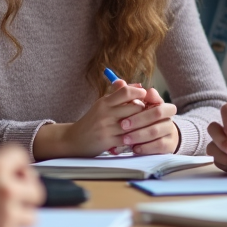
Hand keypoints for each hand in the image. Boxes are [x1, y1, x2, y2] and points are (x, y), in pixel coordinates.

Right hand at [0, 146, 43, 226]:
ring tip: (0, 211)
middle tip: (9, 190)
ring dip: (18, 212)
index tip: (8, 168)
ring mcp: (5, 219)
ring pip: (30, 215)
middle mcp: (4, 192)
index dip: (14, 161)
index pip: (20, 157)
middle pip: (34, 189)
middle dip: (23, 188)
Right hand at [33, 80, 150, 158]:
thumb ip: (118, 94)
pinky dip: (138, 138)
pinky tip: (143, 137)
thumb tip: (138, 85)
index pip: (126, 91)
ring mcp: (107, 127)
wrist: (74, 139)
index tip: (146, 96)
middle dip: (146, 109)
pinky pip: (129, 139)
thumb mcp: (102, 104)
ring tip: (150, 124)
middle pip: (135, 107)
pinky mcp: (108, 141)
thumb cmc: (92, 121)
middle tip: (152, 112)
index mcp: (105, 102)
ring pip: (135, 124)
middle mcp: (106, 113)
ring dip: (145, 124)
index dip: (139, 93)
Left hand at [117, 87, 178, 154]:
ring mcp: (170, 131)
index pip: (157, 99)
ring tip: (125, 139)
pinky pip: (158, 146)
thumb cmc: (145, 120)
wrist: (161, 139)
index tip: (132, 105)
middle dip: (138, 119)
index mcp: (163, 106)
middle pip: (157, 114)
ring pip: (156, 131)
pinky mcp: (169, 146)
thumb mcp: (140, 108)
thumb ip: (131, 96)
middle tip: (122, 125)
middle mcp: (168, 117)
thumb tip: (120, 82)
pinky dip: (145, 147)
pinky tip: (134, 148)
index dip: (145, 101)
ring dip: (139, 135)